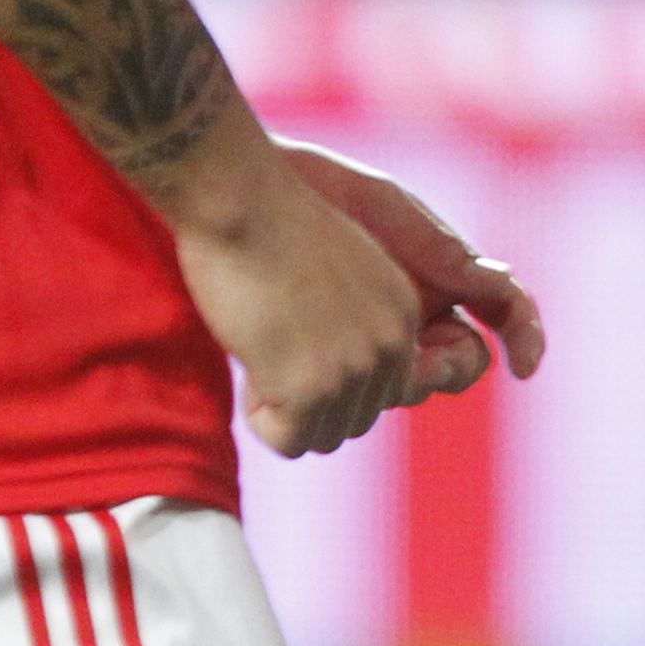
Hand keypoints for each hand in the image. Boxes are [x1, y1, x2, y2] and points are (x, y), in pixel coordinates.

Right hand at [167, 129, 443, 457]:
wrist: (241, 203)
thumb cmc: (272, 228)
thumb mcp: (343, 273)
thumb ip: (358, 324)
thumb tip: (344, 387)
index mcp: (403, 315)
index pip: (380, 393)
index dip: (329, 380)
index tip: (297, 340)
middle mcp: (392, 345)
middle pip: (354, 421)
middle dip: (307, 401)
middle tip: (271, 343)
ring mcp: (356, 370)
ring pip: (322, 436)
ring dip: (284, 408)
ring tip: (263, 346)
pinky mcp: (313, 390)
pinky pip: (289, 442)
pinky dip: (261, 416)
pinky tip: (253, 359)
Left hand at [284, 137, 542, 389]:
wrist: (236, 197)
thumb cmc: (314, 188)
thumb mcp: (387, 209)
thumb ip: (444, 250)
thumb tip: (500, 279)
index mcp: (431, 284)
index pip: (496, 319)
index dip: (523, 339)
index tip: (524, 364)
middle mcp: (402, 325)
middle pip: (447, 370)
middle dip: (437, 370)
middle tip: (412, 363)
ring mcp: (356, 350)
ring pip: (392, 395)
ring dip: (376, 387)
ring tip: (331, 355)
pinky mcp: (302, 372)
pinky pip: (326, 409)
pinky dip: (315, 405)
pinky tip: (282, 381)